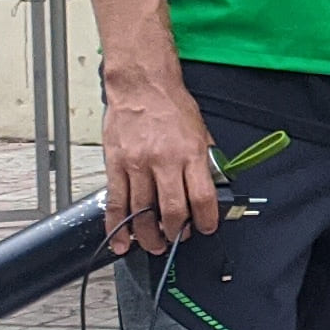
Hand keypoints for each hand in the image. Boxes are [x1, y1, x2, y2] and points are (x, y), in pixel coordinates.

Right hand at [99, 71, 217, 255]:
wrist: (141, 85)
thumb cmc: (171, 105)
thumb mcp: (200, 131)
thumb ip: (204, 160)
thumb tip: (212, 185)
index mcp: (190, 153)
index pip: (202, 197)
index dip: (206, 219)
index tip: (205, 228)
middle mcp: (164, 161)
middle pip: (172, 210)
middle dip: (176, 232)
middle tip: (177, 238)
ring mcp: (137, 164)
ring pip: (141, 211)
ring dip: (148, 234)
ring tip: (153, 243)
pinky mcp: (116, 165)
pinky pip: (116, 201)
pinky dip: (117, 225)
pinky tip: (121, 239)